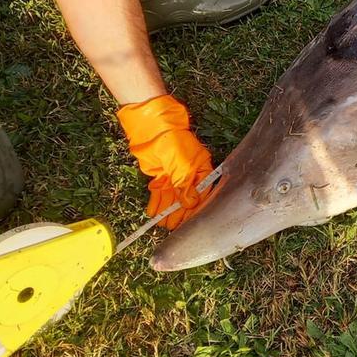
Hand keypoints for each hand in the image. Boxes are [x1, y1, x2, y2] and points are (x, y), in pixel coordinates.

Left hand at [117, 94, 214, 230]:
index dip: (196, 209)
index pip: (202, 194)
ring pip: (172, 197)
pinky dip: (156, 203)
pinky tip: (153, 213)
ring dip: (167, 211)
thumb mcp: (184, 165)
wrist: (153, 128)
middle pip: (186, 198)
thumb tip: (191, 204)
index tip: (189, 222)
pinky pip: (160, 192)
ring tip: (163, 225)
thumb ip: (187, 186)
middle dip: (180, 213)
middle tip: (174, 227)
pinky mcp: (160, 175)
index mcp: (202, 170)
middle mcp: (190, 174)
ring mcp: (174, 175)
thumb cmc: (174, 141)